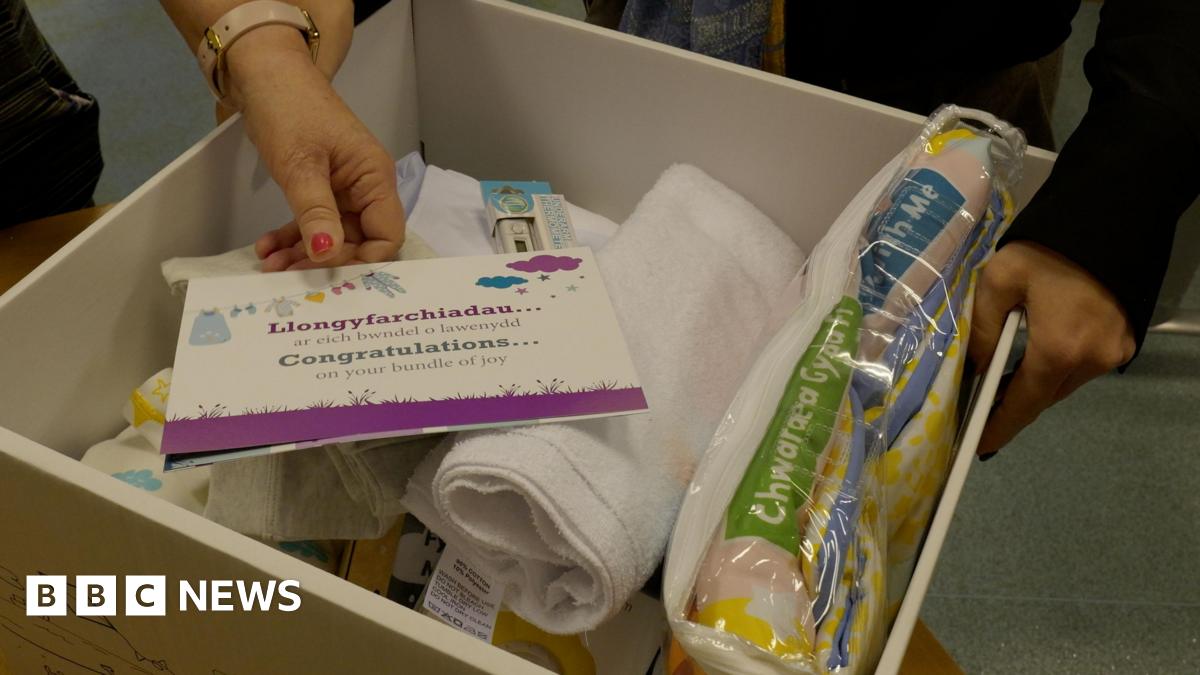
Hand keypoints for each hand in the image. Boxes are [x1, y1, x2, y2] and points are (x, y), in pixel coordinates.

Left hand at [224, 26, 404, 270]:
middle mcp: (365, 187)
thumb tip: (327, 255)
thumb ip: (316, 213)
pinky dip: (294, 237)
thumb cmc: (289, 110)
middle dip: (325, 260)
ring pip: (332, 235)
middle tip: (286, 271)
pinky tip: (268, 247)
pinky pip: (314, 222)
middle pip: (359, 240)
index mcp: (374, 177)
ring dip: (303, 252)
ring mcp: (343, 188)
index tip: (325, 266)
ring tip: (270, 264)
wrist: (262, 73)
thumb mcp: (301, 165)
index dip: (362, 258)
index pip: (387, 235)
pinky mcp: (320, 187)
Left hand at [968, 241, 1135, 457]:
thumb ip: (983, 330)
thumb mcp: (998, 282)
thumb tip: (976, 367)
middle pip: (1045, 397)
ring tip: (1003, 381)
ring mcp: (1113, 352)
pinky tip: (1035, 358)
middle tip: (981, 407)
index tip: (980, 446)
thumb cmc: (1046, 249)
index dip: (1000, 426)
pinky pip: (1083, 367)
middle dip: (1014, 405)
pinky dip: (1057, 368)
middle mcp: (1092, 359)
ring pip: (1064, 383)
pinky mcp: (1124, 341)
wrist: (1107, 218)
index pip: (1024, 403)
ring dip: (1036, 385)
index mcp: (1059, 348)